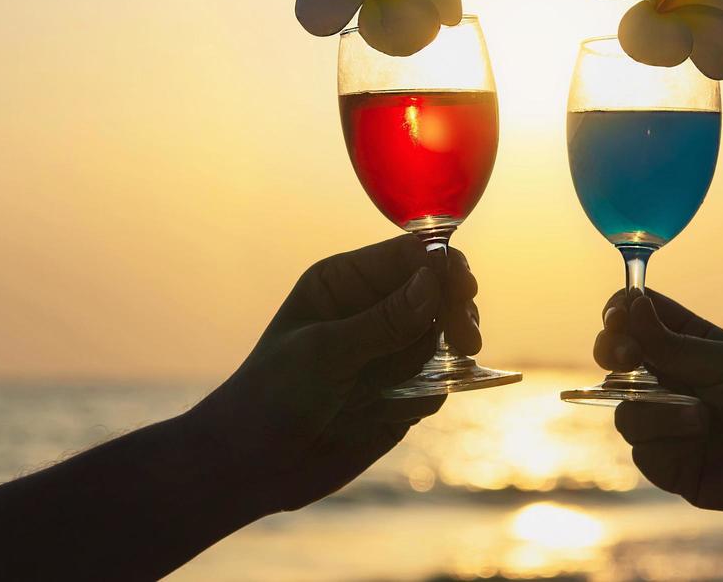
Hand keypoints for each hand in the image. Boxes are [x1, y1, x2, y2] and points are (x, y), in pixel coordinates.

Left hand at [186, 235, 480, 515]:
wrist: (255, 466)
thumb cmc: (272, 396)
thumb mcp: (324, 353)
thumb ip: (383, 320)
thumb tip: (434, 281)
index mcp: (346, 283)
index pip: (409, 256)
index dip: (442, 266)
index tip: (464, 290)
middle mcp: (372, 309)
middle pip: (438, 291)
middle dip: (456, 309)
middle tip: (467, 338)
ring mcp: (390, 350)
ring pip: (445, 334)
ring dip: (454, 348)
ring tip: (457, 362)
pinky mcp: (403, 391)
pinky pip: (440, 378)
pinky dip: (440, 386)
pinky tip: (414, 403)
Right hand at [596, 289, 722, 513]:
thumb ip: (672, 343)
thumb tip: (631, 305)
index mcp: (685, 345)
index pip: (635, 319)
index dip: (618, 315)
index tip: (619, 317)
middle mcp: (670, 382)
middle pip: (613, 362)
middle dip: (613, 353)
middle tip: (627, 356)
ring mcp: (668, 425)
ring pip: (624, 411)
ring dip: (655, 410)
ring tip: (700, 417)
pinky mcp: (673, 465)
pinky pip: (642, 452)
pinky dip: (666, 441)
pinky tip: (700, 440)